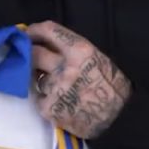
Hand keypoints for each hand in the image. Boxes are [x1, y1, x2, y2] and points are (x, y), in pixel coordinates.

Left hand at [27, 21, 131, 138]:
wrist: (120, 118)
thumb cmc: (111, 85)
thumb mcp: (97, 57)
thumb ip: (71, 49)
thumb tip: (46, 42)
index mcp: (80, 50)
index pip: (49, 30)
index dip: (34, 30)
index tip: (28, 33)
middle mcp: (65, 67)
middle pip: (35, 53)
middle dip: (31, 53)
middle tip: (32, 56)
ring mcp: (55, 89)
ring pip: (36, 77)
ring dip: (42, 79)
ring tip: (59, 86)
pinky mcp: (49, 109)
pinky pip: (39, 99)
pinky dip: (47, 100)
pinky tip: (61, 103)